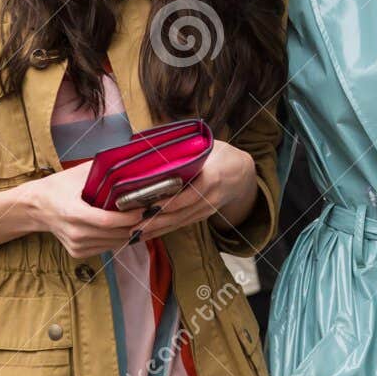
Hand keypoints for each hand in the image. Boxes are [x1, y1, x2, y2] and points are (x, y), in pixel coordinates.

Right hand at [24, 160, 146, 256]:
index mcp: (73, 213)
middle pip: (115, 234)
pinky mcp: (79, 253)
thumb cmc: (59, 186)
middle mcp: (75, 234)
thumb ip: (104, 169)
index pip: (108, 221)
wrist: (35, 208)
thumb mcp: (79, 173)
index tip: (145, 208)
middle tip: (154, 211)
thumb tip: (131, 158)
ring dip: (131, 232)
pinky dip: (119, 238)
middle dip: (136, 224)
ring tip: (146, 218)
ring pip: (114, 243)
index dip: (129, 217)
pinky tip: (128, 226)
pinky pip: (107, 247)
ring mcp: (77, 246)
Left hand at [138, 140, 255, 238]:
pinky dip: (162, 230)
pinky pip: (180, 224)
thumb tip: (153, 142)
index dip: (173, 201)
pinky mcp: (201, 216)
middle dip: (158, 220)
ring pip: (179, 222)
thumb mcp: (209, 146)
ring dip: (157, 229)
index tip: (153, 205)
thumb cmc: (221, 156)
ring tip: (134, 232)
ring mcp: (206, 210)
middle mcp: (211, 197)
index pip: (193, 193)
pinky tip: (145, 233)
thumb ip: (187, 148)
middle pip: (182, 212)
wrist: (242, 174)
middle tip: (134, 224)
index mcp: (214, 176)